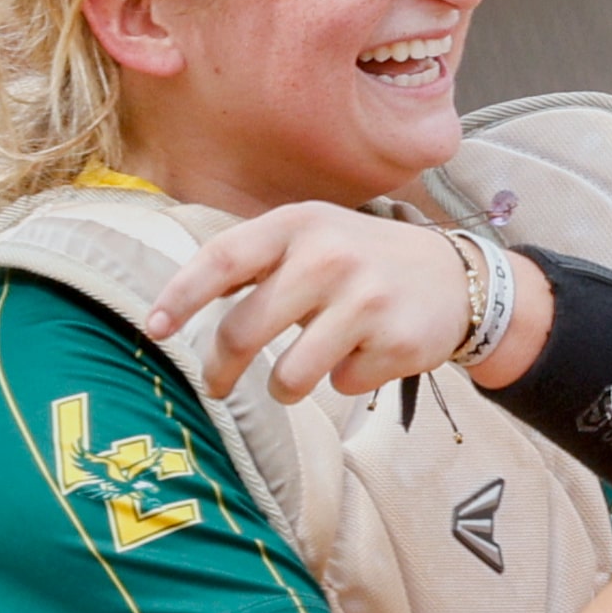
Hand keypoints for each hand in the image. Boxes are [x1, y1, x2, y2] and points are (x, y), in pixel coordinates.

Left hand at [144, 202, 476, 402]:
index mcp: (299, 225)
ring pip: (290, 376)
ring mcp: (366, 300)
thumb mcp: (313, 236)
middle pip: (244, 331)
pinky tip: (368, 353)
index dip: (181, 297)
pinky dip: (346, 379)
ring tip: (301, 375)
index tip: (154, 329)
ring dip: (286, 387)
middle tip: (216, 385)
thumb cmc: (364, 259)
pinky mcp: (395, 341)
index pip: (223, 260)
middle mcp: (330, 257)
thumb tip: (181, 298)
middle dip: (221, 369)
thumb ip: (256, 260)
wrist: (457, 278)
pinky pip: (342, 385)